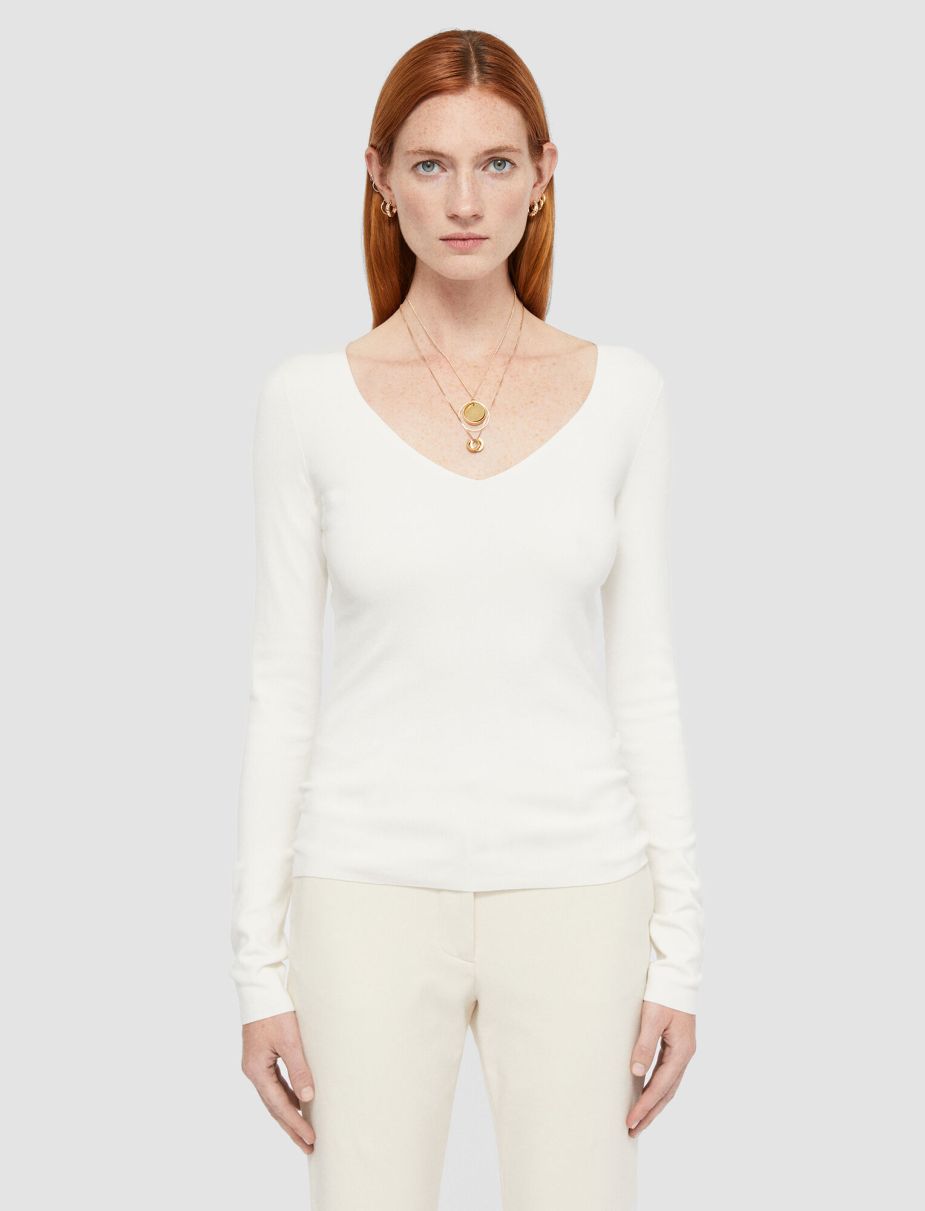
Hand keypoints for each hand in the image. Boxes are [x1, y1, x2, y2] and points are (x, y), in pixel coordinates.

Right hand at [241, 1010, 315, 1153]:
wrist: (259, 988)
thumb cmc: (274, 1010)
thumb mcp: (290, 1040)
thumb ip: (298, 1069)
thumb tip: (307, 1098)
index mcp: (257, 1070)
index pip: (279, 1105)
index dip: (295, 1123)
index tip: (311, 1138)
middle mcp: (253, 1071)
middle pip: (274, 1107)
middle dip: (291, 1127)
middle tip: (309, 1146)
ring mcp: (256, 1065)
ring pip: (274, 1098)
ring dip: (289, 1115)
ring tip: (304, 1133)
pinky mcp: (262, 1058)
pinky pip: (275, 1085)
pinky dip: (287, 1098)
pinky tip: (298, 1104)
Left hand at [626, 999, 695, 1135]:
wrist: (678, 975)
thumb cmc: (664, 993)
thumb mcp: (651, 1017)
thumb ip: (645, 1045)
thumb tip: (636, 1073)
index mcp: (681, 1051)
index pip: (661, 1086)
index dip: (645, 1105)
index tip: (630, 1120)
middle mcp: (685, 1055)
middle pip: (667, 1092)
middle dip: (650, 1113)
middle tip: (632, 1130)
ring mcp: (683, 1051)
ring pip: (668, 1086)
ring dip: (654, 1104)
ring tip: (638, 1120)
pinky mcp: (677, 1046)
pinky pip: (667, 1074)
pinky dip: (657, 1088)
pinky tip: (645, 1094)